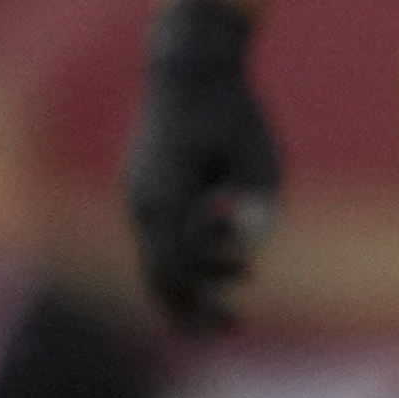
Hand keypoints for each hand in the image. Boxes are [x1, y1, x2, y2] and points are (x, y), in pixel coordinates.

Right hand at [125, 0, 282, 331]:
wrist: (189, 68)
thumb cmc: (232, 111)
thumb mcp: (261, 159)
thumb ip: (259, 206)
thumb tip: (251, 245)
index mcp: (165, 196)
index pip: (176, 269)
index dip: (204, 300)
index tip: (236, 318)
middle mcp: (142, 202)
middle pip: (157, 277)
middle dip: (191, 310)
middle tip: (232, 330)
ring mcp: (137, 197)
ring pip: (153, 262)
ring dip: (189, 288)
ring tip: (230, 303)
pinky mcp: (144, 192)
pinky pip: (156, 243)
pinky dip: (180, 266)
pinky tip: (211, 274)